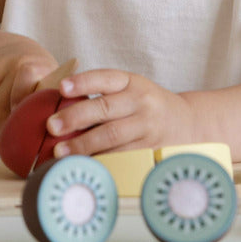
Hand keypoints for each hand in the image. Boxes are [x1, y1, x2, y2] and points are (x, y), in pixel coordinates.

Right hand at [0, 40, 57, 136]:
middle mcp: (9, 64)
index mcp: (32, 66)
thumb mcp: (52, 83)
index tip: (25, 130)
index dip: (20, 112)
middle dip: (4, 130)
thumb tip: (56, 136)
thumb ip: (54, 103)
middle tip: (12, 141)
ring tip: (5, 133)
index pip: (20, 92)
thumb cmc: (38, 74)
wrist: (15, 50)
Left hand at [45, 69, 196, 156]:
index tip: (62, 88)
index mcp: (132, 82)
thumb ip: (104, 93)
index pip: (105, 78)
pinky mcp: (149, 149)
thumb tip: (61, 104)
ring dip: (83, 145)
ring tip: (60, 151)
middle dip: (75, 117)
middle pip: (105, 108)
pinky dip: (100, 160)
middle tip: (52, 125)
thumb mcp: (131, 88)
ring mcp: (146, 126)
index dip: (83, 82)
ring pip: (111, 136)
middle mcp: (141, 101)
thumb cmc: (147, 104)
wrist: (188, 122)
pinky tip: (82, 164)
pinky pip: (120, 156)